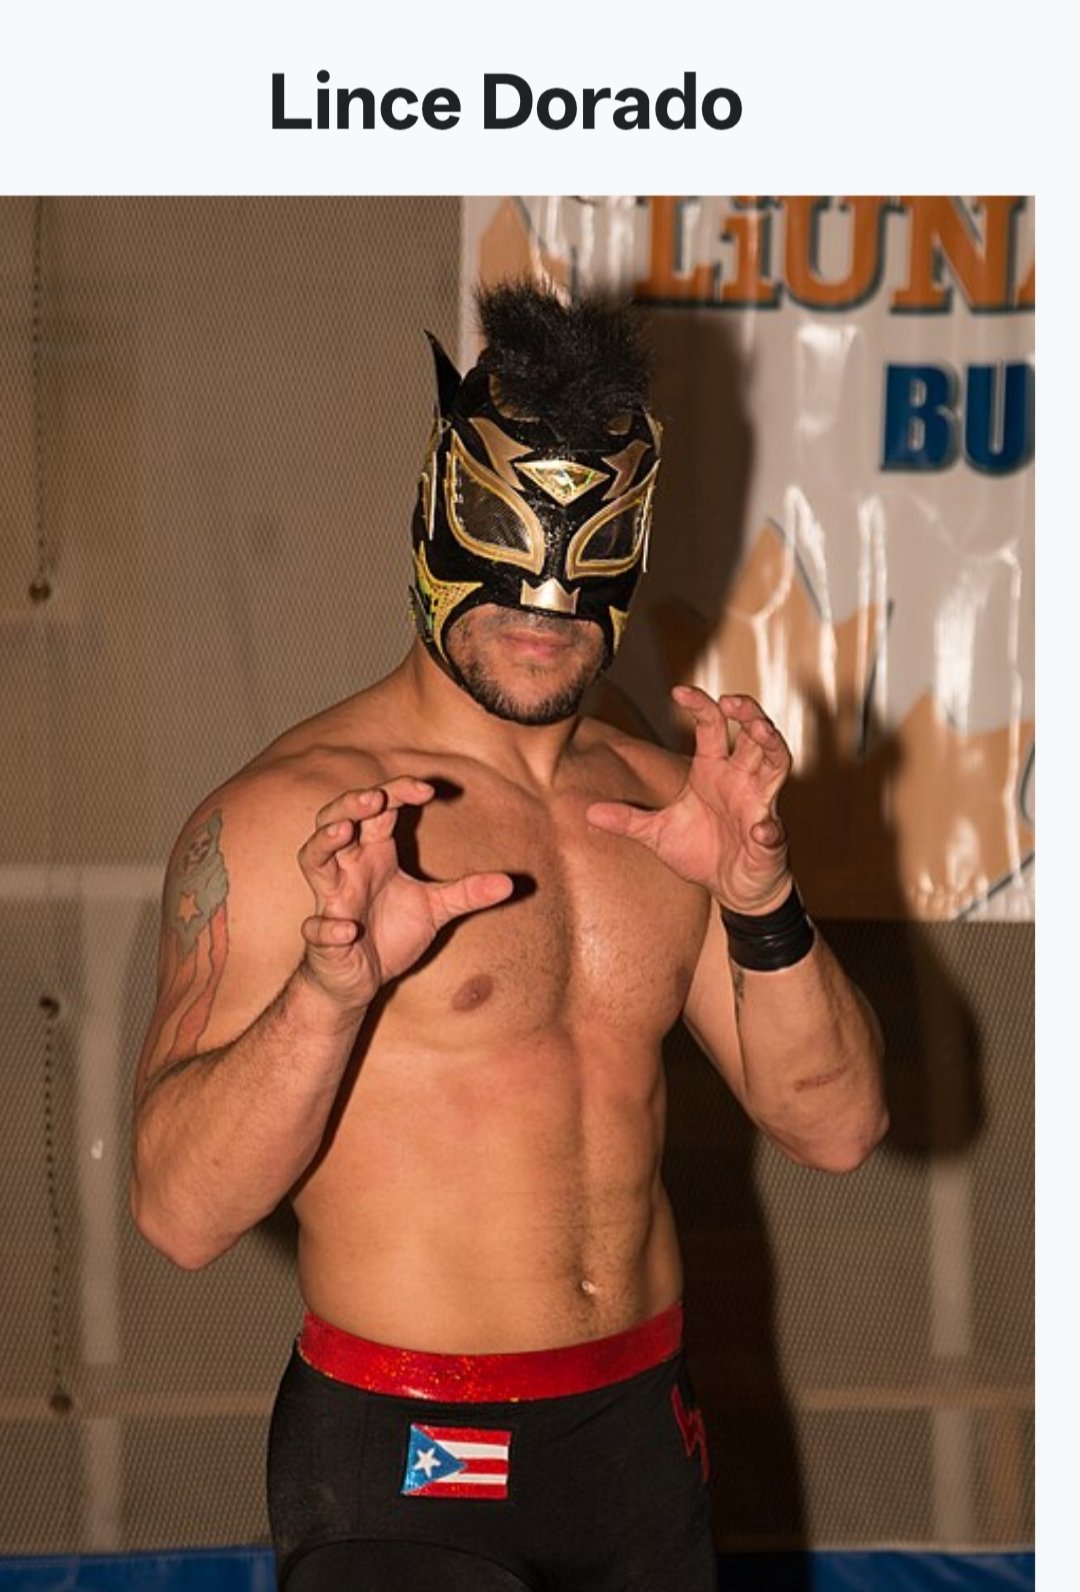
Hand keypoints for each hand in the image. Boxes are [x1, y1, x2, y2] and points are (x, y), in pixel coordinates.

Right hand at [297, 777, 512, 1014]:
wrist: (360, 981)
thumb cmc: (390, 934)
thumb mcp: (436, 910)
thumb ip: (467, 893)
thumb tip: (510, 883)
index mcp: (374, 855)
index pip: (378, 811)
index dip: (397, 793)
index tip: (427, 790)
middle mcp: (349, 870)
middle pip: (334, 820)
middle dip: (351, 805)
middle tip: (375, 798)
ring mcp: (332, 901)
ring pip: (312, 860)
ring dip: (323, 844)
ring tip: (344, 832)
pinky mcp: (323, 938)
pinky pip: (316, 927)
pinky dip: (329, 927)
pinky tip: (349, 929)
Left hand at [586, 688, 792, 912]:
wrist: (731, 889)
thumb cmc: (701, 852)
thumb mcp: (657, 834)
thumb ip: (628, 819)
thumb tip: (589, 812)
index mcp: (714, 771)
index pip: (712, 726)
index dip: (700, 706)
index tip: (678, 691)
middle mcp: (741, 780)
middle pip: (754, 734)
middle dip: (748, 713)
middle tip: (732, 700)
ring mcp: (760, 806)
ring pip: (777, 763)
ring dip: (772, 745)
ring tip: (761, 732)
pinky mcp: (769, 839)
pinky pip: (772, 829)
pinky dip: (768, 829)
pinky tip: (760, 830)